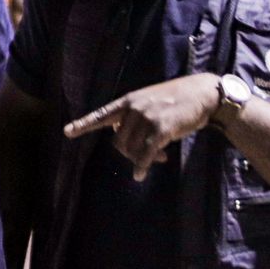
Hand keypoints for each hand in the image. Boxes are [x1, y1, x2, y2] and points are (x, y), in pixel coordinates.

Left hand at [63, 73, 220, 180]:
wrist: (202, 94)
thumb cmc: (177, 99)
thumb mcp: (150, 101)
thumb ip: (134, 116)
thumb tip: (124, 138)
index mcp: (128, 101)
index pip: (102, 114)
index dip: (84, 124)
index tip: (67, 131)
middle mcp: (134, 108)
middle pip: (119, 141)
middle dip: (130, 153)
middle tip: (147, 156)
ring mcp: (147, 118)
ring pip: (132, 149)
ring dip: (142, 159)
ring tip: (159, 157)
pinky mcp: (161, 129)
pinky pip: (145, 154)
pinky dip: (142, 166)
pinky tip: (141, 174)